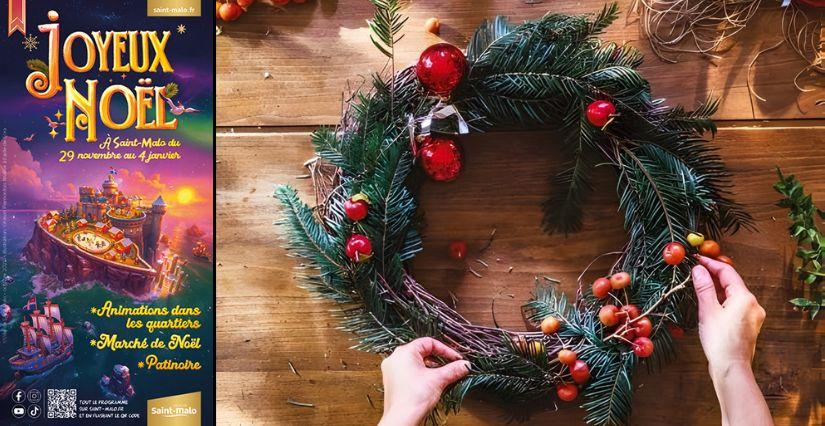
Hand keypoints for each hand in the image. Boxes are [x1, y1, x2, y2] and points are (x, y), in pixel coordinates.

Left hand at [378, 337, 470, 425]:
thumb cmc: (414, 397)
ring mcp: (391, 370)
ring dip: (430, 368)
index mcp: (404, 352)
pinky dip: (421, 375)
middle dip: (439, 359)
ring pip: (415, 363)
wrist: (402, 419)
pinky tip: (430, 384)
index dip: (445, 350)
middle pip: (422, 352)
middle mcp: (395, 358)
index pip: (428, 342)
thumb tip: (465, 365)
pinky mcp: (392, 382)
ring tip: (442, 376)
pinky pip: (409, 372)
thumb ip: (453, 369)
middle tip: (451, 367)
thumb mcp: (438, 380)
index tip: (456, 359)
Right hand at [691, 255, 771, 425]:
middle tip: (696, 269)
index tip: (696, 258)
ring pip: (733, 294)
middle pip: (732, 282)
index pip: (727, 271)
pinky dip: (722, 299)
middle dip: (714, 274)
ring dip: (717, 287)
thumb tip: (698, 269)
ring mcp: (753, 315)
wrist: (731, 368)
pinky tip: (710, 302)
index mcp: (745, 297)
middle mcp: (753, 304)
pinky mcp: (749, 325)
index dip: (711, 263)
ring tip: (699, 284)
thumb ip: (704, 287)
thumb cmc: (719, 341)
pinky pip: (735, 305)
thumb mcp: (708, 311)